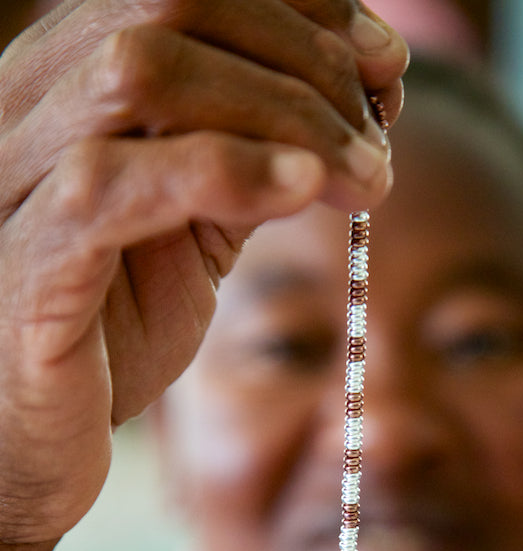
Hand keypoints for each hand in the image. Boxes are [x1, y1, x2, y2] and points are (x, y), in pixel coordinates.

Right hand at [0, 0, 406, 550]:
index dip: (302, 10)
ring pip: (145, 74)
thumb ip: (248, 162)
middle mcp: (29, 104)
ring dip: (284, 113)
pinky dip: (224, 171)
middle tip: (383, 127)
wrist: (35, 437)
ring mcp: (16, 176)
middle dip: (306, 57)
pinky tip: (303, 190)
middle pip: (173, 7)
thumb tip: (355, 110)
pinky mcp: (28, 262)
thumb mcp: (192, 230)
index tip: (388, 63)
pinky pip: (116, 184)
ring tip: (366, 176)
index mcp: (71, 82)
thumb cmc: (110, 329)